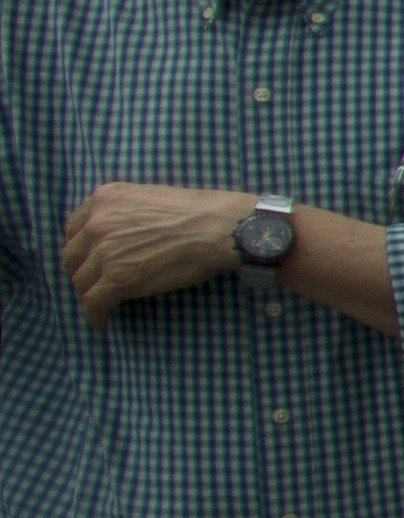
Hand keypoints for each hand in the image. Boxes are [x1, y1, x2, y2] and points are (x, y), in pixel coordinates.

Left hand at [63, 184, 252, 321]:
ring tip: (101, 304)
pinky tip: (101, 321)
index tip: (88, 259)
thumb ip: (125, 212)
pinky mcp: (115, 278)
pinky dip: (94, 314)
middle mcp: (96, 222)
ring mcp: (103, 251)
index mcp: (104, 199)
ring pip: (81, 281)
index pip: (74, 228)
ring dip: (89, 294)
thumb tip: (124, 234)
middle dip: (81, 272)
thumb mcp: (150, 197)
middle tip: (94, 283)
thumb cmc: (198, 211)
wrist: (216, 227)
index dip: (79, 247)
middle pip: (72, 256)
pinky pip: (94, 302)